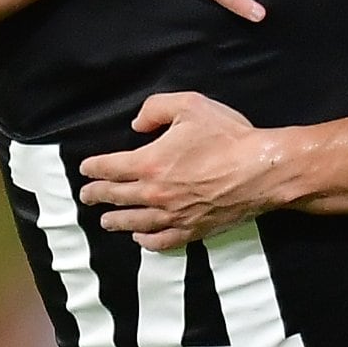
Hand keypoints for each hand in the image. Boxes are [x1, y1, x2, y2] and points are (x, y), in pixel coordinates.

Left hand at [82, 92, 294, 250]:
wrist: (262, 171)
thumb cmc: (228, 138)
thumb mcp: (190, 106)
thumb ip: (155, 109)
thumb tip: (137, 125)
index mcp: (149, 163)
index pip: (109, 168)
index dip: (92, 168)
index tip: (85, 169)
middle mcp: (155, 194)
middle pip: (116, 197)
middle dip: (97, 195)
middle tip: (87, 196)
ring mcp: (173, 215)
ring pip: (133, 223)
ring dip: (115, 221)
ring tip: (106, 221)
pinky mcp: (192, 230)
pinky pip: (161, 241)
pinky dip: (146, 241)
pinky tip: (140, 238)